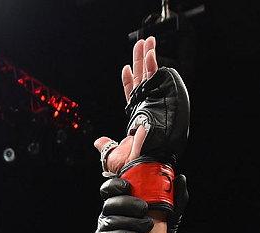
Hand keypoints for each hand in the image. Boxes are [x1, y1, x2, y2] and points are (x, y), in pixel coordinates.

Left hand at [94, 36, 157, 175]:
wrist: (142, 165)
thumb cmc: (130, 165)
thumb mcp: (111, 155)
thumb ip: (105, 145)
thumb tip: (98, 141)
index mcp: (137, 118)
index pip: (131, 95)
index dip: (128, 82)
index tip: (124, 68)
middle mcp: (147, 107)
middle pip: (142, 79)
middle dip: (141, 61)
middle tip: (141, 44)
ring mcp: (154, 102)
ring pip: (150, 74)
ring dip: (148, 56)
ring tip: (147, 41)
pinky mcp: (160, 100)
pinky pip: (156, 78)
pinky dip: (153, 65)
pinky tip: (150, 52)